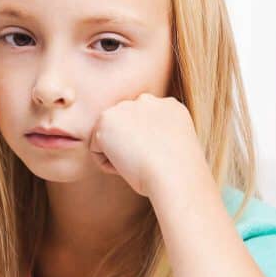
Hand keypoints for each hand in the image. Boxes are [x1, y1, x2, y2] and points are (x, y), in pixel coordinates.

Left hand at [88, 93, 208, 197]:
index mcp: (169, 106)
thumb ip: (158, 137)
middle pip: (124, 128)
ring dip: (118, 155)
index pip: (143, 125)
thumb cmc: (178, 174)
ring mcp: (124, 108)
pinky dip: (108, 164)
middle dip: (128, 147)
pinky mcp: (105, 121)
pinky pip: (96, 150)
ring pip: (109, 138)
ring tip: (138, 165)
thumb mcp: (174, 147)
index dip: (145, 147)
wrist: (174, 175)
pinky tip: (127, 167)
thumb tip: (138, 144)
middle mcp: (146, 101)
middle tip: (146, 164)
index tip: (156, 160)